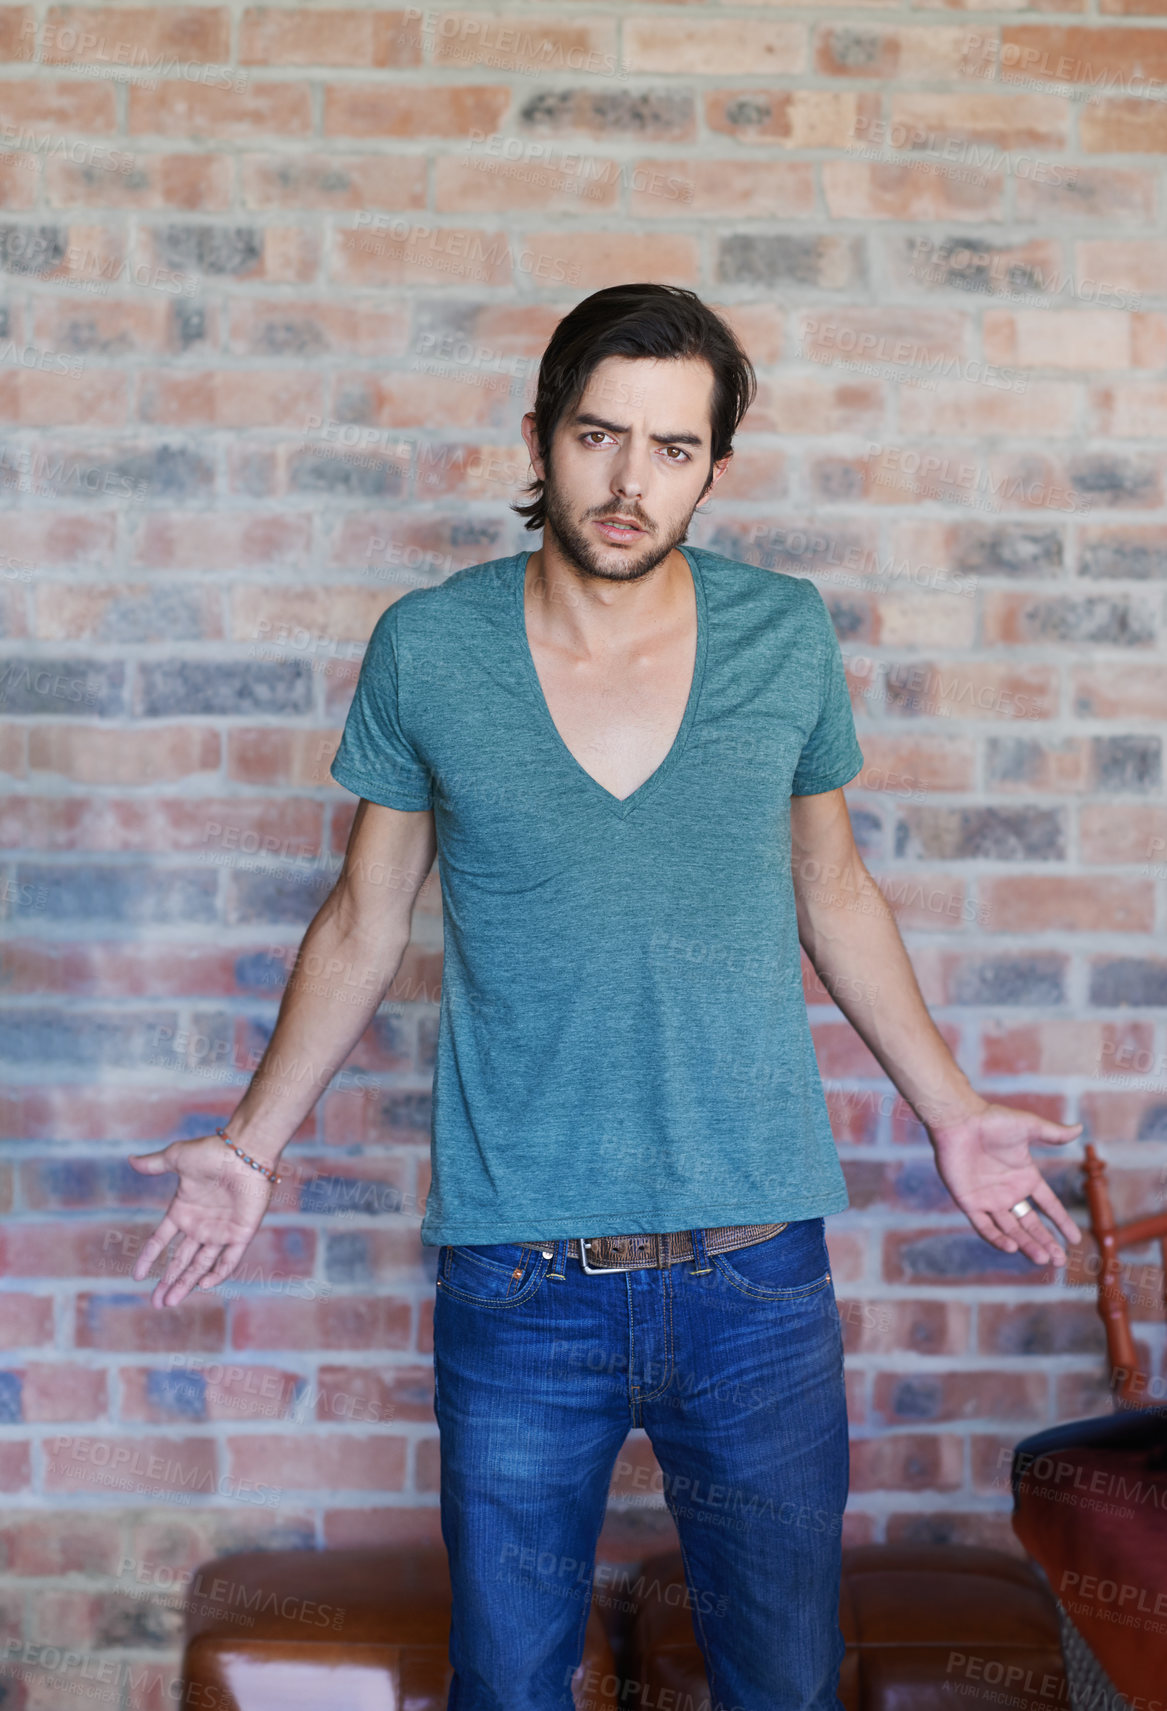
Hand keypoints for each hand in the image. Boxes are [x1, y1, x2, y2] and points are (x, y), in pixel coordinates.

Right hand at [127, 1133, 275, 1307]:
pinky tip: (204, 1285)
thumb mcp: (177, 1157)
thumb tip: (130, 1160)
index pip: (161, 1241)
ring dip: (186, 1283)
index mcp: (183, 1211)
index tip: (137, 1276)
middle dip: (168, 1281)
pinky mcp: (241, 1233)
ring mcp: (220, 1231)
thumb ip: (155, 1164)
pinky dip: (218, 1273)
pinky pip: (229, 1260)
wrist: (244, 1151)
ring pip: (200, 1265)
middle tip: (155, 1303)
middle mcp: (200, 1225)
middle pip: (180, 1260)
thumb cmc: (212, 1152)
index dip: (148, 1258)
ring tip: (170, 1302)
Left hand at [927, 1101, 1083, 1266]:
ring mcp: (989, 1198)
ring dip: (1025, 1244)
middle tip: (1060, 1260)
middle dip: (1046, 1242)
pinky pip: (984, 1225)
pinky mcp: (969, 1202)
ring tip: (1042, 1259)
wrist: (959, 1121)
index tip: (1075, 1239)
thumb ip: (1053, 1133)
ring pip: (1011, 1229)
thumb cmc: (992, 1120)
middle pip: (1031, 1223)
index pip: (1049, 1205)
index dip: (1061, 1222)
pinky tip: (1011, 1247)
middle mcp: (1009, 1191)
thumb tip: (1079, 1129)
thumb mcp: (1028, 1126)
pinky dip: (997, 1237)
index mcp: (1026, 1177)